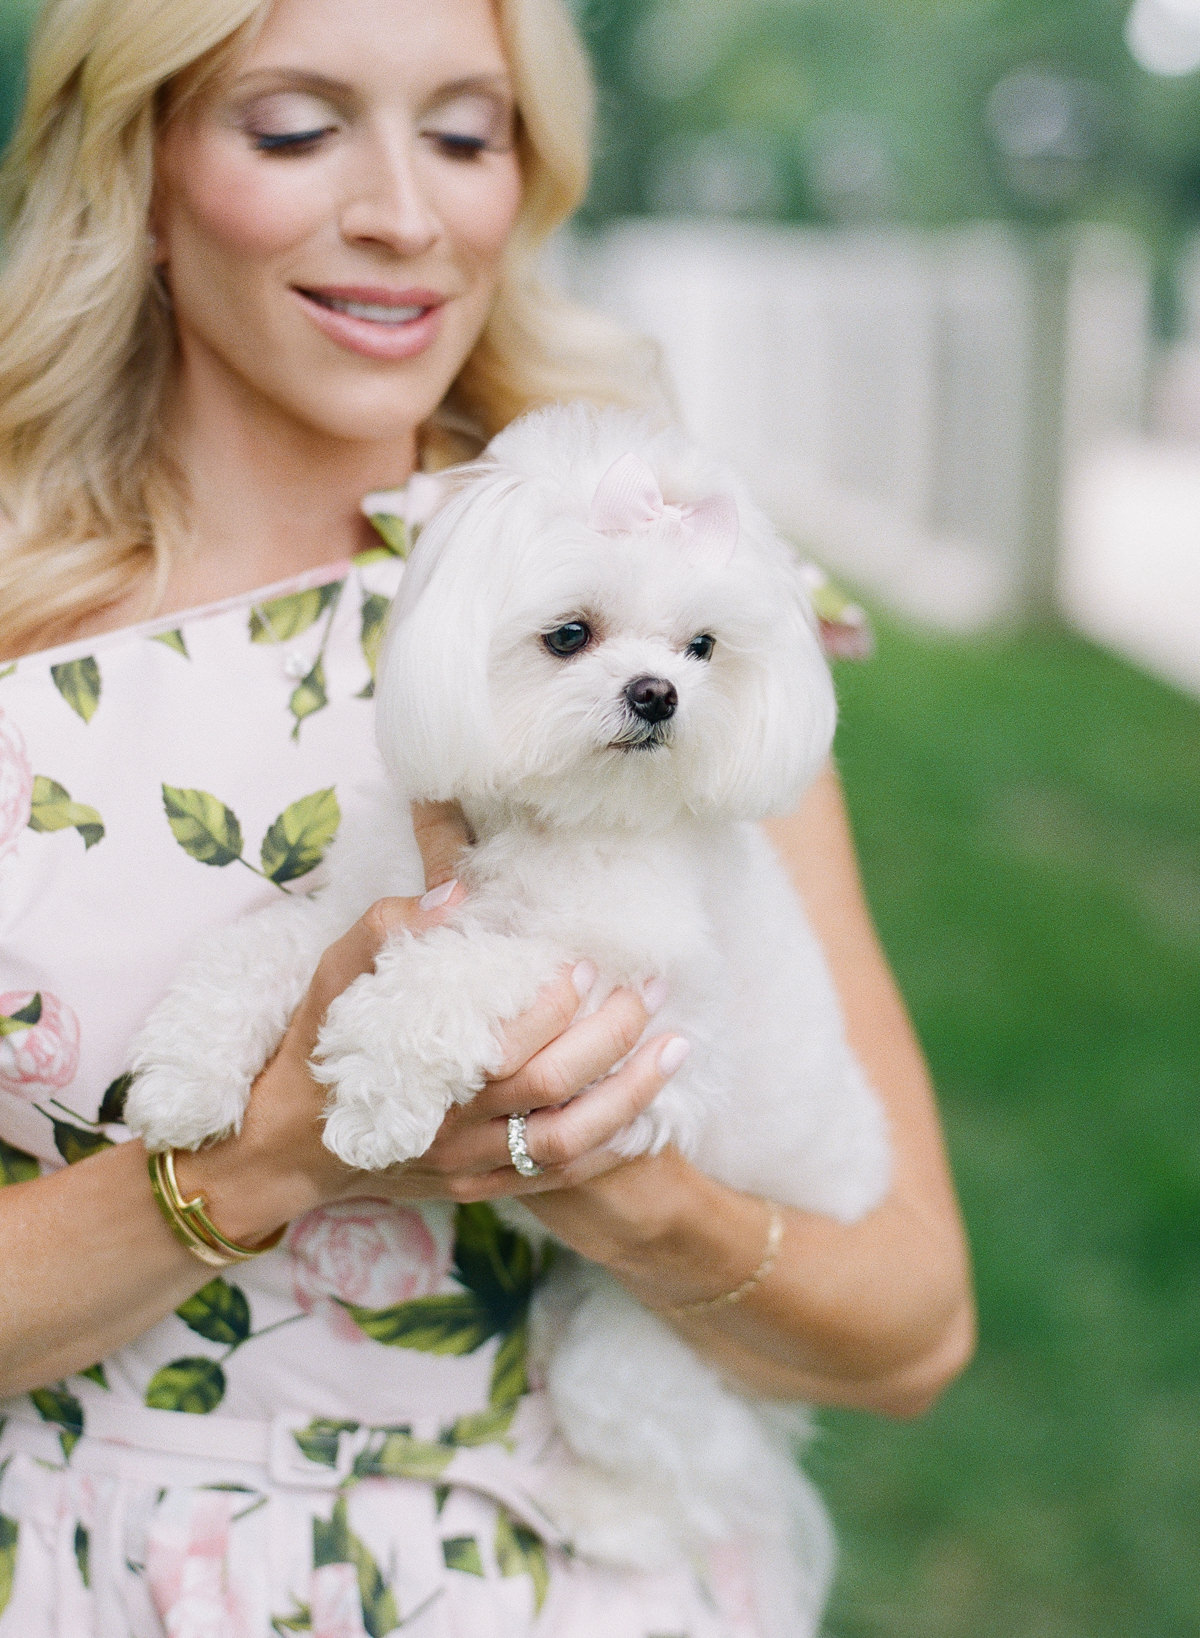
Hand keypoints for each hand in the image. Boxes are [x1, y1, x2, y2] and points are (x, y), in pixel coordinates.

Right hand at [184, 805, 687, 1233]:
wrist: (284, 1149)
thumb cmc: (314, 1051)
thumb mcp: (331, 980)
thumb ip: (385, 932)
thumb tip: (453, 898)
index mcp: (418, 1077)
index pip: (502, 1050)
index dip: (550, 1010)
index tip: (580, 968)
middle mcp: (450, 1132)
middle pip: (549, 1093)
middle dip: (610, 1040)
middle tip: (647, 991)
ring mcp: (467, 1168)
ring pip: (567, 1143)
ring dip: (630, 1097)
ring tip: (675, 1048)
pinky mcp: (477, 1189)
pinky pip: (558, 1180)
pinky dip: (610, 1148)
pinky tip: (648, 1113)